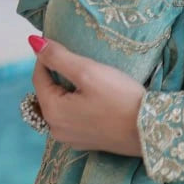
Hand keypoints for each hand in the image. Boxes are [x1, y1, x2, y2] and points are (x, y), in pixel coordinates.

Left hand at [31, 37, 144, 154]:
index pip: (38, 77)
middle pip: (47, 94)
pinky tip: (94, 97)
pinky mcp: (86, 142)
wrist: (150, 130)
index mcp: (52, 111)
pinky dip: (76, 104)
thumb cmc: (121, 98)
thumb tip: (33, 43)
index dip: (45, 57)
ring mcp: (71, 139)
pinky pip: (72, 118)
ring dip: (66, 90)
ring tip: (86, 76)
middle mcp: (56, 129)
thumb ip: (59, 57)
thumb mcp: (89, 71)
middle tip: (76, 58)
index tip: (57, 41)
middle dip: (56, 74)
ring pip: (60, 106)